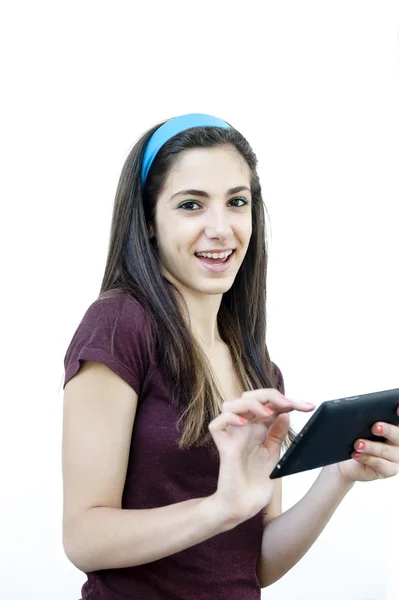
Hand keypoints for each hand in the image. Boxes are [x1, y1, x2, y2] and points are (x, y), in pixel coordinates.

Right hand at [208, 389, 314, 524]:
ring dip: (251, 404)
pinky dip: (230, 418)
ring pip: (231, 404)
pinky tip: (244, 423)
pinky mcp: (223, 447)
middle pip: (250, 397)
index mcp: (257, 429)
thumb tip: (286, 414)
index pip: (269, 405)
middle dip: (270, 395)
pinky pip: (217, 424)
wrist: (243, 508)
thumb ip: (276, 435)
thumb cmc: (254, 484)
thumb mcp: (273, 455)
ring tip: (268, 413)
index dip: (288, 401)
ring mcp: (232, 436)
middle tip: (290, 404)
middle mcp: (244, 429)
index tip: (309, 406)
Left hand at [334, 407, 398, 483]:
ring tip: (357, 444)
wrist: (349, 458)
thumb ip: (367, 419)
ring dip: (371, 447)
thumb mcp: (362, 427)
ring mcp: (396, 457)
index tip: (396, 408)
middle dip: (387, 430)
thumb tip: (361, 412)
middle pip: (398, 435)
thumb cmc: (358, 438)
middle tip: (374, 427)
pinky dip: (367, 458)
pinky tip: (356, 454)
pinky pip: (380, 464)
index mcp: (395, 428)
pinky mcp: (389, 470)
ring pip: (386, 451)